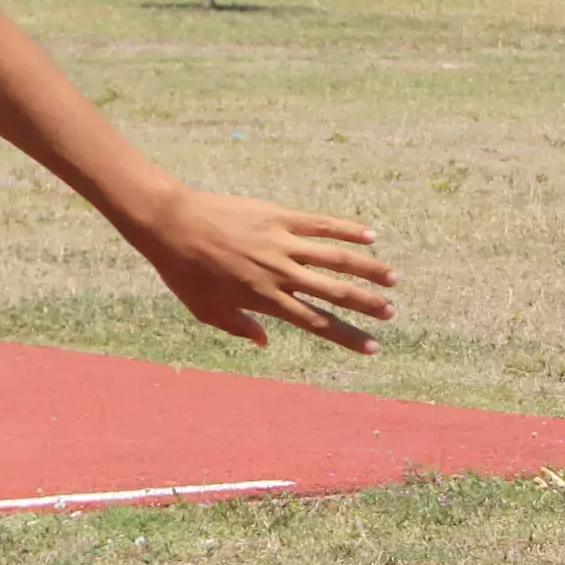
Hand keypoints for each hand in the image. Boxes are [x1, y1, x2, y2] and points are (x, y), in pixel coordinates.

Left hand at [122, 189, 394, 353]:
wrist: (171, 224)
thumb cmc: (183, 270)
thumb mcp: (205, 309)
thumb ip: (238, 327)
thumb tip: (264, 342)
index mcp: (265, 299)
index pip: (317, 323)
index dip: (348, 336)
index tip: (374, 347)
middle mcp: (280, 274)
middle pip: (335, 293)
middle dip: (368, 304)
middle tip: (391, 313)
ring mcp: (282, 243)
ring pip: (337, 258)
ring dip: (368, 269)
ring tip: (393, 278)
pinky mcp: (279, 217)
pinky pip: (320, 224)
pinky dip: (347, 229)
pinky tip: (370, 234)